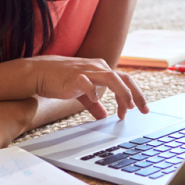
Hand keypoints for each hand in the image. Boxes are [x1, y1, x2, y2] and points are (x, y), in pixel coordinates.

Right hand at [27, 55, 147, 119]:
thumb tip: (104, 116)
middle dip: (136, 94)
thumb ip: (94, 104)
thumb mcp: (82, 93)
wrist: (41, 72)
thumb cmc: (62, 80)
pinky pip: (87, 82)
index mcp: (102, 69)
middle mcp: (97, 68)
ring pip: (111, 77)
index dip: (132, 96)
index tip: (134, 112)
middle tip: (144, 110)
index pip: (124, 81)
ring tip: (128, 107)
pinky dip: (93, 91)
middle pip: (124, 78)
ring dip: (122, 92)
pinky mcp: (74, 77)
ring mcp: (86, 71)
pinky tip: (96, 101)